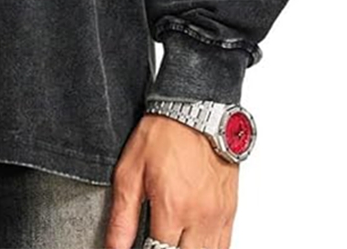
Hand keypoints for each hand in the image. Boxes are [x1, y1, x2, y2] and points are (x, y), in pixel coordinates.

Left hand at [105, 114, 238, 248]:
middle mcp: (200, 218)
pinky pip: (225, 246)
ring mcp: (219, 217)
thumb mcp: (129, 171)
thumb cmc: (163, 134)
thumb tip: (115, 248)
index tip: (139, 245)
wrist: (196, 111)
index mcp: (173, 209)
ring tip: (170, 240)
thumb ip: (122, 216)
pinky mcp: (231, 212)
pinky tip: (192, 243)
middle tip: (154, 240)